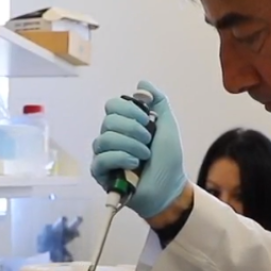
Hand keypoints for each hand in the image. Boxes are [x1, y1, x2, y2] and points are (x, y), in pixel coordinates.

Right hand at [91, 80, 188, 219]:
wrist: (169, 188)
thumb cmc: (168, 160)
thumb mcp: (167, 125)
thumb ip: (158, 101)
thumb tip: (141, 83)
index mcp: (124, 124)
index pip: (113, 105)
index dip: (130, 111)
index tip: (147, 121)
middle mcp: (111, 137)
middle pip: (108, 120)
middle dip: (133, 129)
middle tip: (148, 141)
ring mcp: (104, 155)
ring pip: (105, 138)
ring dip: (130, 146)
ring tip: (144, 156)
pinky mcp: (101, 173)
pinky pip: (102, 158)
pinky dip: (121, 158)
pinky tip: (134, 165)